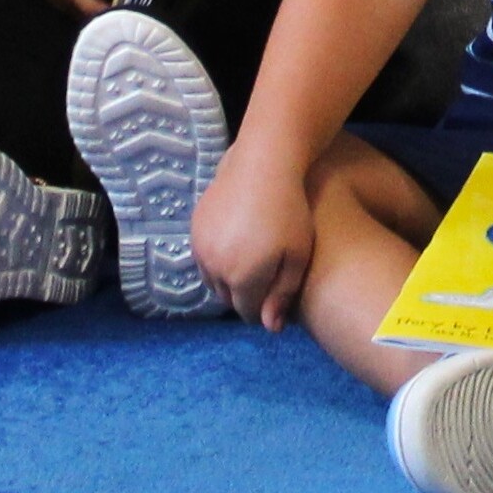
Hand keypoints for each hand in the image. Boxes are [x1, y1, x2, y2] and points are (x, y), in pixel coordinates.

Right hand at [193, 146, 320, 331]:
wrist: (263, 163)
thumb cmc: (290, 210)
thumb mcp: (298, 255)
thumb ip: (282, 294)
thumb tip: (269, 328)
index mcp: (242, 278)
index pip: (248, 311)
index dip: (265, 307)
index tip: (278, 292)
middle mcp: (215, 267)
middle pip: (228, 298)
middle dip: (246, 294)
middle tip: (268, 274)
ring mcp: (200, 247)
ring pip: (213, 280)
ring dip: (229, 278)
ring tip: (253, 259)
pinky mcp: (194, 228)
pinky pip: (204, 258)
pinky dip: (218, 258)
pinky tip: (239, 242)